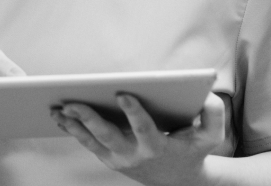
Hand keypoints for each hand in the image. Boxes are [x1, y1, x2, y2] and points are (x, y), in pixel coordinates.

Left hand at [51, 92, 225, 185]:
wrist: (178, 180)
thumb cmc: (193, 149)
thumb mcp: (211, 136)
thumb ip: (213, 114)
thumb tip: (206, 93)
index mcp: (159, 147)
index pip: (145, 130)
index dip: (134, 113)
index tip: (124, 94)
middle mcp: (135, 155)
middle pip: (109, 137)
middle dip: (90, 120)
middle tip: (73, 103)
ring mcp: (119, 159)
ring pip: (92, 142)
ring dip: (73, 125)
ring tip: (56, 108)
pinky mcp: (108, 158)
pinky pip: (87, 143)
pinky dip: (72, 130)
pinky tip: (58, 115)